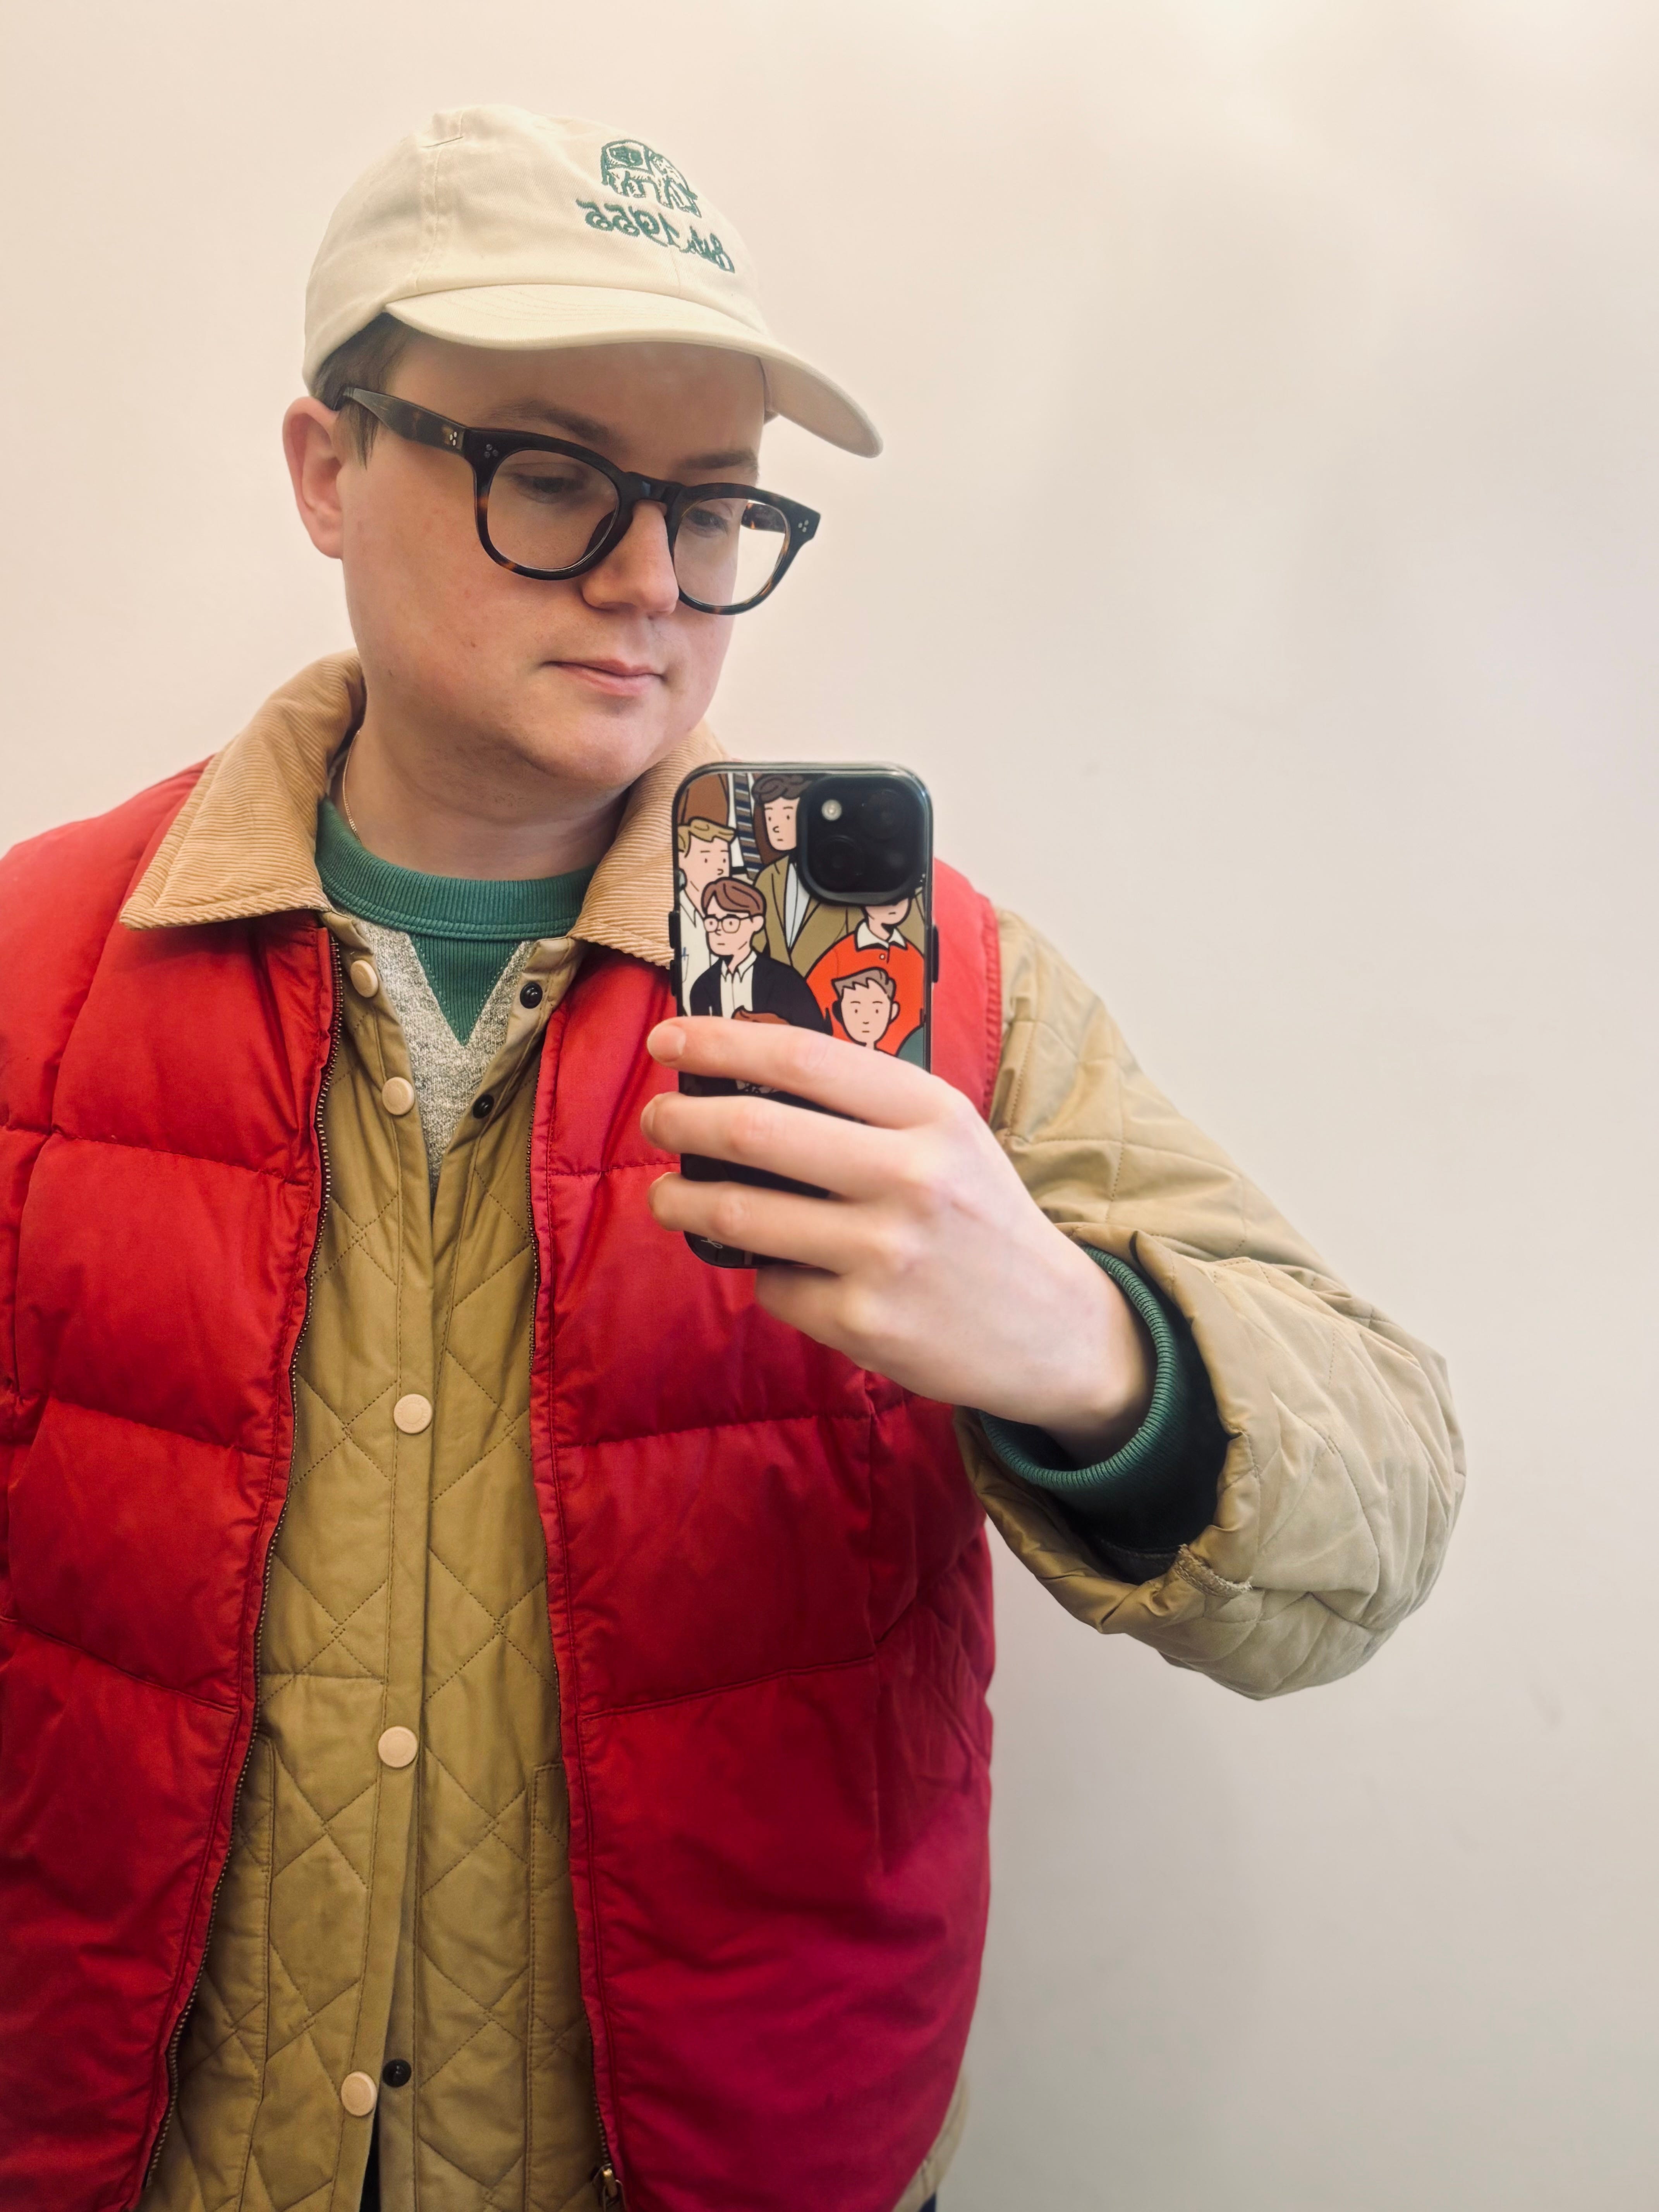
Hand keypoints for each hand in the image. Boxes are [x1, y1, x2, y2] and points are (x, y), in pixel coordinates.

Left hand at [641, 1017, 1153, 1460]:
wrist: (1055, 1329)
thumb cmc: (979, 1218)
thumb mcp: (946, 1137)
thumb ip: (862, 1103)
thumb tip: (745, 1063)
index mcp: (931, 1114)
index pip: (801, 1058)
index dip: (719, 1043)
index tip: (668, 1041)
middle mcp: (910, 1176)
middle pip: (753, 1128)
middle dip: (680, 1119)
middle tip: (655, 1119)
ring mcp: (885, 1252)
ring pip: (739, 1212)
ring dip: (681, 1200)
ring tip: (668, 1196)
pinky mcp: (863, 1322)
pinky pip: (773, 1287)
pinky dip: (765, 1276)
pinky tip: (786, 1272)